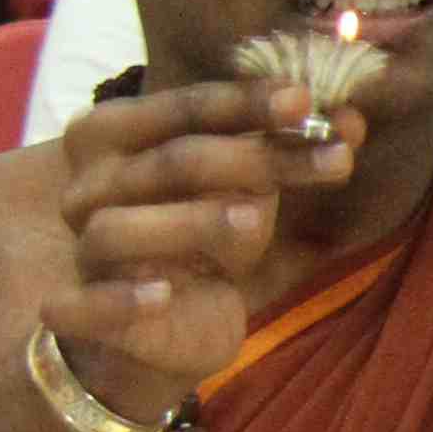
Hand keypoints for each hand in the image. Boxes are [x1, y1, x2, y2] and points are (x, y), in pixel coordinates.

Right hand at [43, 80, 344, 423]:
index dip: (244, 103)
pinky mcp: (79, 314)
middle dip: (256, 158)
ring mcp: (84, 250)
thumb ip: (288, 156)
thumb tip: (353, 120)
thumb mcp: (251, 194)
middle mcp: (91, 188)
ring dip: (190, 223)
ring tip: (255, 221)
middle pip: (172, 162)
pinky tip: (161, 296)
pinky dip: (119, 300)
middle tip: (337, 158)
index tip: (307, 100)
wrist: (161, 330)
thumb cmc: (203, 242)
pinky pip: (83, 306)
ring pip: (120, 228)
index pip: (182, 109)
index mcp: (118, 139)